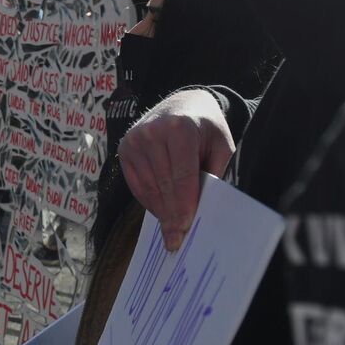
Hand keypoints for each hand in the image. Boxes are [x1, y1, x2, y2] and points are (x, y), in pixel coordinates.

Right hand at [118, 89, 234, 251]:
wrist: (181, 105)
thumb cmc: (205, 128)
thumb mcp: (221, 146)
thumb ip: (215, 174)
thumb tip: (205, 210)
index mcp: (179, 128)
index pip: (182, 176)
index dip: (184, 205)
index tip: (186, 228)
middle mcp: (152, 132)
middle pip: (163, 185)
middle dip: (172, 215)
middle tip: (177, 239)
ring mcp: (134, 140)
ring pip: (148, 188)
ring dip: (161, 210)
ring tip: (172, 228)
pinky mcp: (124, 149)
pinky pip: (136, 185)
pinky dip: (149, 201)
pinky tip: (161, 211)